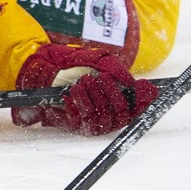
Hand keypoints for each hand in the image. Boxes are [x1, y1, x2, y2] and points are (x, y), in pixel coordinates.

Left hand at [12, 44, 158, 135]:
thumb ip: (116, 71)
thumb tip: (135, 82)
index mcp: (118, 104)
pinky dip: (75, 105)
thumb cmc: (77, 66)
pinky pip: (79, 119)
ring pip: (98, 115)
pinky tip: (69, 95)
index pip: (136, 108)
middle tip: (102, 78)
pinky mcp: (76, 126)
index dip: (142, 100)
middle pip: (119, 112)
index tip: (142, 88)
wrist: (48, 72)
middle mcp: (109, 117)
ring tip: (82, 82)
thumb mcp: (99, 63)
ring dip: (91, 96)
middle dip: (111, 93)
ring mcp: (93, 123)